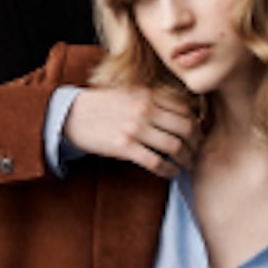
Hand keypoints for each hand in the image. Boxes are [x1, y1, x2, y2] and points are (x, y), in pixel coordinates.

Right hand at [61, 85, 196, 178]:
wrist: (71, 115)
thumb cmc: (100, 107)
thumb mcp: (130, 94)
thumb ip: (152, 101)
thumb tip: (176, 116)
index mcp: (149, 95)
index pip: (185, 110)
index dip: (197, 125)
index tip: (197, 136)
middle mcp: (146, 110)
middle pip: (186, 128)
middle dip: (196, 144)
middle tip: (196, 153)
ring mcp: (136, 129)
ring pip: (175, 146)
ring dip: (185, 159)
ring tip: (186, 165)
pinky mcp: (124, 147)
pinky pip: (156, 162)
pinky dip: (168, 170)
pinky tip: (171, 173)